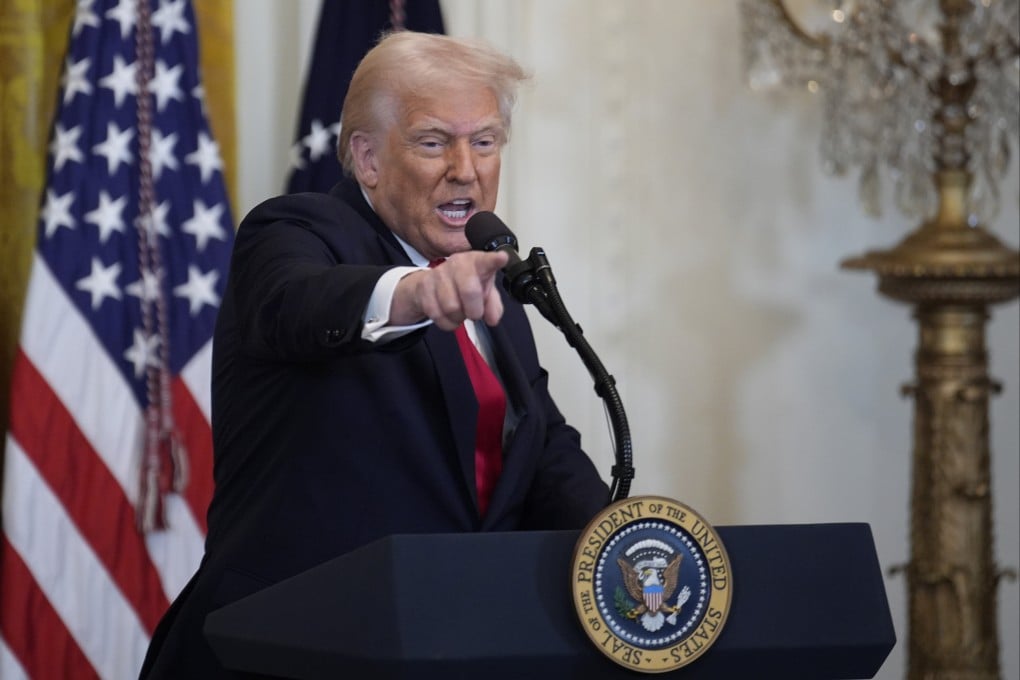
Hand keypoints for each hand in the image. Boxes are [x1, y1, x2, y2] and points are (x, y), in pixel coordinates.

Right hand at [391, 250, 508, 329]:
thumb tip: (492, 318)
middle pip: (470, 291)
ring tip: (459, 312)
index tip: (502, 258)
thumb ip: (493, 306)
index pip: (486, 261)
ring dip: (458, 317)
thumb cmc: (463, 286)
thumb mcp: (484, 293)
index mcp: (477, 262)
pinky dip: (446, 322)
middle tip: (474, 313)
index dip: (495, 260)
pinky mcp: (424, 286)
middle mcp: (458, 264)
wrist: (431, 285)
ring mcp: (439, 274)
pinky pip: (437, 314)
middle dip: (474, 310)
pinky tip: (448, 315)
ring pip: (452, 307)